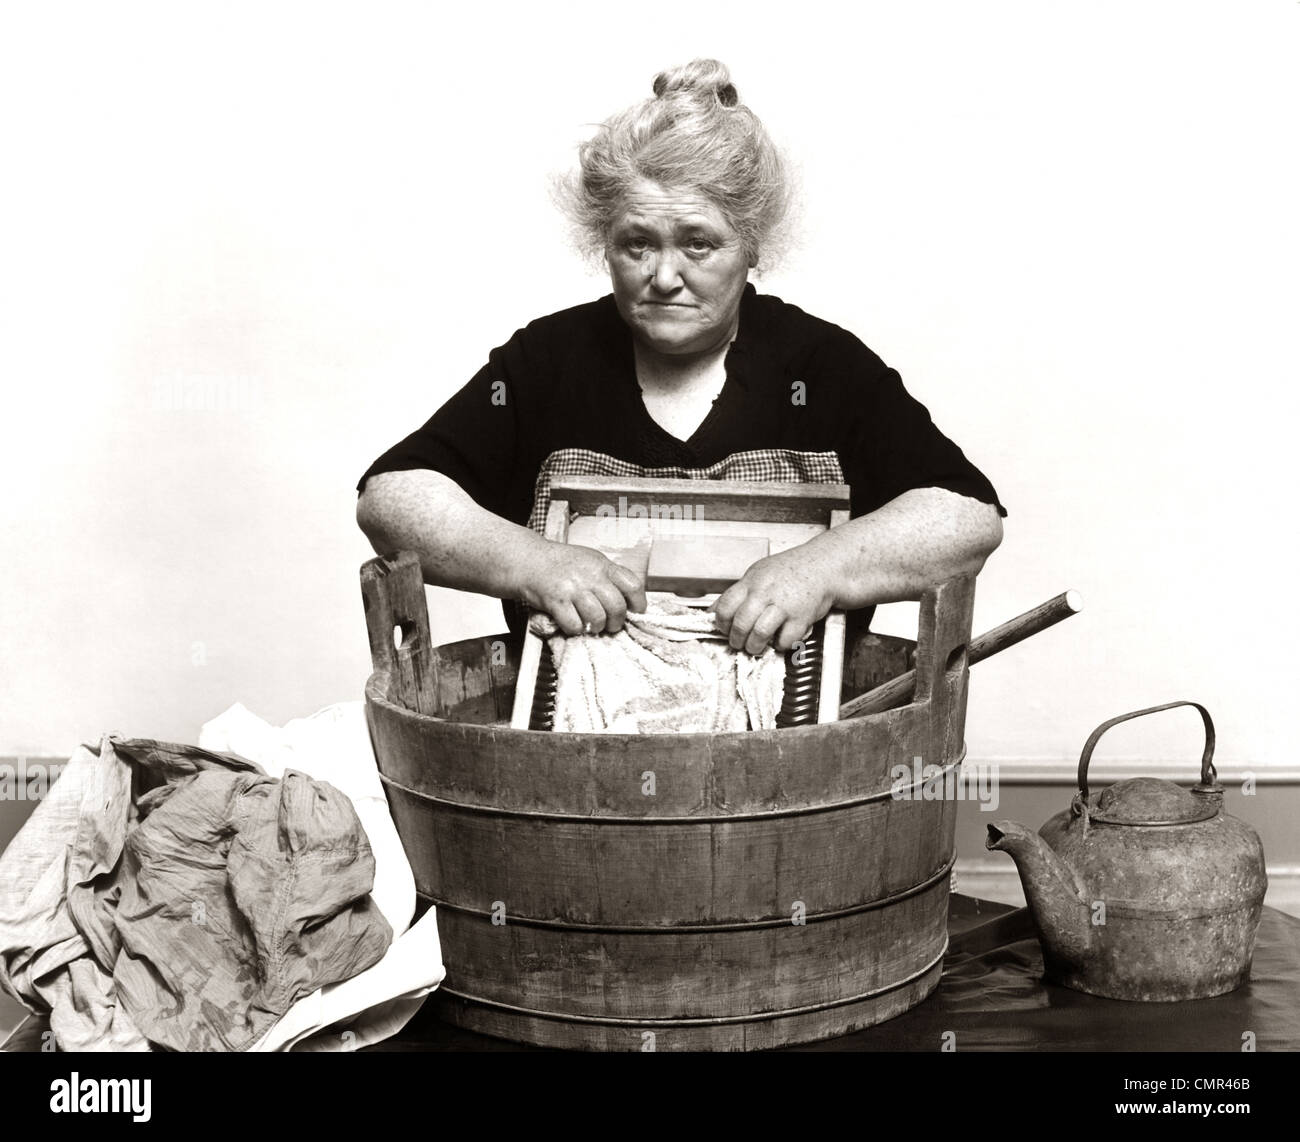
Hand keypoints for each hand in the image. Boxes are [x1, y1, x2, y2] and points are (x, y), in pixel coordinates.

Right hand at [518, 541, 646, 635]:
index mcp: (602, 565)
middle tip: (611, 625)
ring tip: (592, 626)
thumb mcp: (590, 560)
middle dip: (616, 622)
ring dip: (597, 627)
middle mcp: (590, 576)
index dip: (638, 602)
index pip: (632, 585)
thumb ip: (608, 576)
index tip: (636, 611)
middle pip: (617, 607)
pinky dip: (575, 629)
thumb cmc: (560, 563)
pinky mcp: (556, 602)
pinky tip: (572, 623)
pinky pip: (575, 625)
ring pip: (598, 618)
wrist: (528, 560)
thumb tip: (627, 600)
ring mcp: (573, 589)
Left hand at [714, 546, 836, 654]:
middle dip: (736, 640)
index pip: (725, 606)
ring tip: (755, 647)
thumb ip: (739, 592)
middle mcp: (765, 593)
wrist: (823, 567)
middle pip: (740, 623)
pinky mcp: (801, 618)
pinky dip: (780, 645)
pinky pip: (784, 640)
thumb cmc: (792, 571)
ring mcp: (784, 605)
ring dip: (754, 646)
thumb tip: (715, 611)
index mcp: (752, 582)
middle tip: (738, 643)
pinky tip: (779, 639)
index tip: (724, 629)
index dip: (721, 623)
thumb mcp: (759, 574)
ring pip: (759, 633)